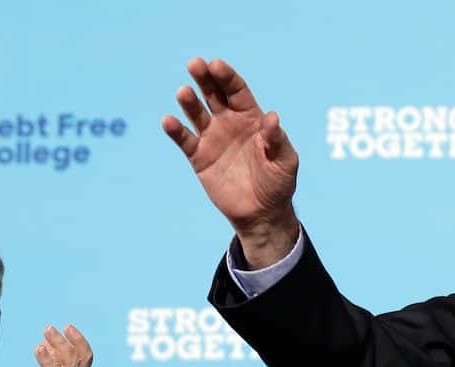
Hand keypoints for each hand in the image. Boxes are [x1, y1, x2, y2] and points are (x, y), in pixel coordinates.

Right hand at [162, 57, 300, 266]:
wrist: (261, 213)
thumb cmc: (278, 184)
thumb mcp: (285, 161)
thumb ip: (278, 139)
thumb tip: (272, 117)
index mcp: (251, 117)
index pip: (236, 90)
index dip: (227, 76)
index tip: (216, 65)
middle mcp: (228, 122)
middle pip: (213, 93)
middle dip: (204, 78)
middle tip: (195, 64)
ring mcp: (212, 138)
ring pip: (196, 113)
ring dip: (189, 101)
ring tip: (184, 92)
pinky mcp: (199, 157)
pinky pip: (185, 140)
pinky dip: (175, 130)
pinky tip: (169, 121)